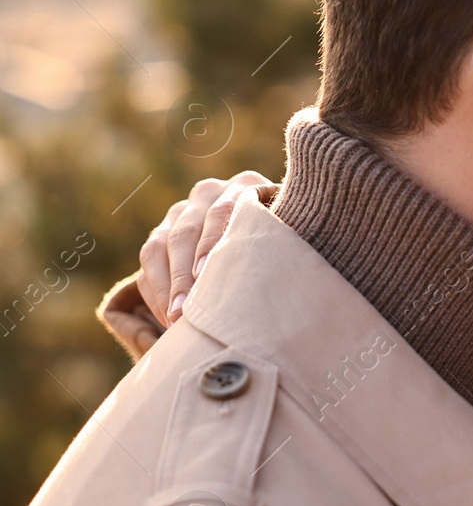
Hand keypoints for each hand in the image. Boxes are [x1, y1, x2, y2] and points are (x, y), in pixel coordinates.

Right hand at [139, 172, 277, 325]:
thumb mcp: (291, 238)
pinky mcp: (163, 230)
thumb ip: (284, 243)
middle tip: (185, 310)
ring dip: (166, 285)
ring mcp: (183, 210)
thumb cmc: (289, 247)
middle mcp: (209, 193)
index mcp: (245, 186)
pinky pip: (149, 257)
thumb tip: (290, 269)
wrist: (272, 241)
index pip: (223, 212)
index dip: (211, 244)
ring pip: (161, 244)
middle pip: (187, 231)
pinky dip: (156, 288)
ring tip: (175, 319)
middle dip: (183, 275)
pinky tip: (168, 315)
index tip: (204, 274)